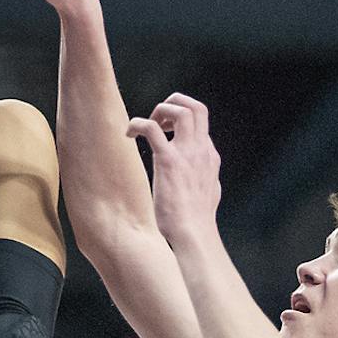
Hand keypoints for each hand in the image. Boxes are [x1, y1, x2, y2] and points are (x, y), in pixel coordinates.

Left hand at [127, 93, 222, 242]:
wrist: (193, 234)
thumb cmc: (195, 222)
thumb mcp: (208, 193)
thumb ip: (203, 179)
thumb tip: (198, 178)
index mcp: (209, 156)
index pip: (200, 123)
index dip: (180, 120)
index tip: (165, 131)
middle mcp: (201, 150)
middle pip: (197, 108)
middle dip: (175, 103)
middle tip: (157, 119)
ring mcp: (187, 154)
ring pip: (180, 111)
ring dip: (160, 110)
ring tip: (143, 126)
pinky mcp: (168, 161)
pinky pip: (151, 128)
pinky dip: (137, 124)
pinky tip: (128, 134)